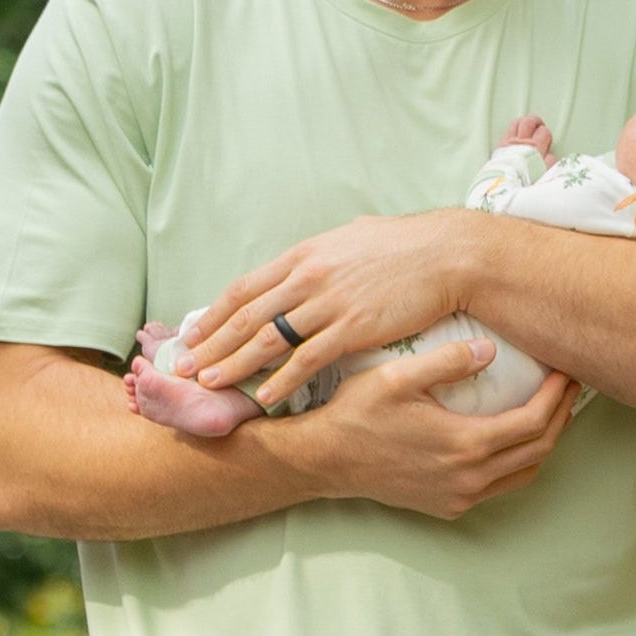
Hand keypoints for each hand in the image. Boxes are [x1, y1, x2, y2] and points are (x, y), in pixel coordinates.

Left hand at [183, 210, 474, 399]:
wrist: (448, 255)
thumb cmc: (409, 247)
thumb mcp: (355, 239)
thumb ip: (328, 255)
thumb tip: (318, 257)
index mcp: (305, 255)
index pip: (247, 287)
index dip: (216, 312)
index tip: (194, 332)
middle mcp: (308, 278)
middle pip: (247, 316)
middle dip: (212, 343)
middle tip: (186, 367)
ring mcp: (329, 303)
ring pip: (268, 340)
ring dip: (235, 365)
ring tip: (211, 385)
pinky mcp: (353, 328)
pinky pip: (307, 360)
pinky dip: (282, 380)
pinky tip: (265, 396)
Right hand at [309, 343, 576, 519]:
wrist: (326, 461)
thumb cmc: (357, 414)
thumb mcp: (397, 377)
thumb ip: (447, 362)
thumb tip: (491, 350)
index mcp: (465, 445)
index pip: (533, 422)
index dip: (556, 397)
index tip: (565, 372)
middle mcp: (469, 479)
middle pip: (538, 450)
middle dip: (560, 417)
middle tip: (568, 387)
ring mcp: (460, 497)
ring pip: (524, 473)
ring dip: (543, 443)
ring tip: (551, 411)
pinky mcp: (449, 506)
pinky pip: (499, 486)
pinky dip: (517, 462)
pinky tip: (514, 438)